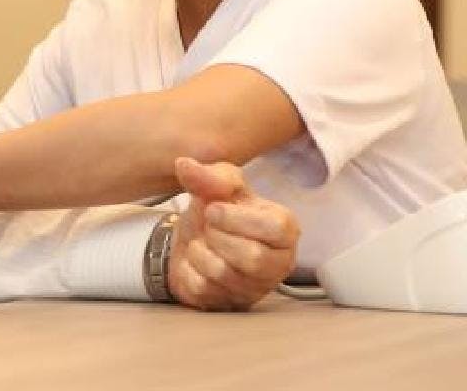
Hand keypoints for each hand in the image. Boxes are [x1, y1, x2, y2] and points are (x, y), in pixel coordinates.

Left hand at [168, 157, 298, 310]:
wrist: (194, 238)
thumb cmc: (218, 210)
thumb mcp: (218, 185)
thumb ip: (207, 175)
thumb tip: (184, 164)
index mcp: (284, 230)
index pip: (277, 229)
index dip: (238, 218)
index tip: (213, 209)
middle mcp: (277, 264)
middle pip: (253, 258)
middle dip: (218, 236)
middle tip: (208, 226)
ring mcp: (253, 288)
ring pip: (225, 275)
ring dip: (200, 251)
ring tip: (202, 241)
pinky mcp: (228, 304)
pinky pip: (204, 290)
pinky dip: (189, 269)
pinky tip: (195, 260)